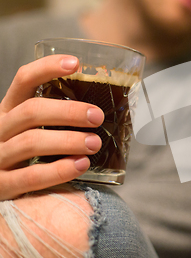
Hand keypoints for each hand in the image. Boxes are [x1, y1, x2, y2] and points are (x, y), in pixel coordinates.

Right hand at [0, 55, 103, 199]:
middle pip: (31, 111)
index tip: (76, 63)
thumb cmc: (33, 157)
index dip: (47, 68)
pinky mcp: (1, 186)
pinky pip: (30, 176)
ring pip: (30, 142)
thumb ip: (62, 120)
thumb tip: (113, 109)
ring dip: (67, 141)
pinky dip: (58, 170)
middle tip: (97, 117)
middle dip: (68, 112)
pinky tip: (81, 165)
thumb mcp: (39, 131)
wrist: (4, 194)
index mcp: (9, 110)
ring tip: (95, 143)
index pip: (24, 80)